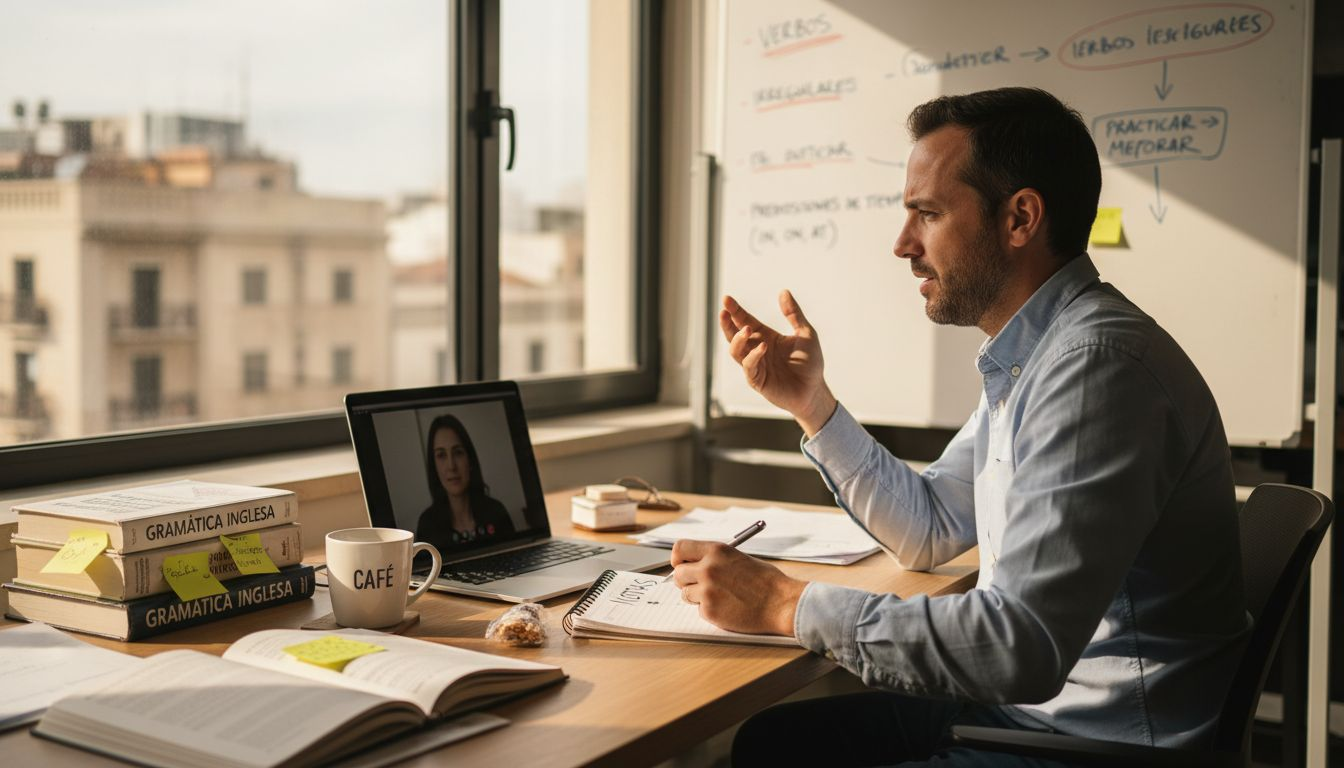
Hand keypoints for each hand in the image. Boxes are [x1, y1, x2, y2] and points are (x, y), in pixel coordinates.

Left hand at [669, 539, 807, 635]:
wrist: (781, 603)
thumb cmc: (766, 581)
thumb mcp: (738, 558)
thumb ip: (714, 559)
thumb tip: (694, 563)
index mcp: (716, 551)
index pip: (680, 548)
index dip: (678, 558)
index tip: (682, 564)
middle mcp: (708, 568)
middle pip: (678, 574)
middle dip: (686, 580)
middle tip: (700, 585)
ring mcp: (707, 591)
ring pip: (685, 594)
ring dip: (697, 596)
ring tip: (719, 596)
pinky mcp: (710, 611)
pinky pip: (698, 610)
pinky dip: (709, 610)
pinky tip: (727, 607)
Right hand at [720, 291, 836, 435]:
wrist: (814, 390)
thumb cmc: (811, 364)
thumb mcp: (806, 333)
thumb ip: (794, 314)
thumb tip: (783, 291)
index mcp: (766, 337)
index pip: (746, 321)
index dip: (736, 311)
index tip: (727, 299)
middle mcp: (757, 350)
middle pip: (735, 334)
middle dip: (728, 323)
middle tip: (724, 311)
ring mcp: (755, 365)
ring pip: (735, 350)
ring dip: (738, 338)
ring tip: (747, 329)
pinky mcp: (757, 380)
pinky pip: (748, 366)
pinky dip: (753, 355)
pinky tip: (763, 347)